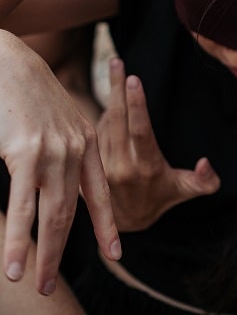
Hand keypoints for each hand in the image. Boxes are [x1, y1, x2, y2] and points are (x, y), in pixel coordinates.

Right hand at [0, 30, 118, 294]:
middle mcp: (75, 150)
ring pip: (50, 216)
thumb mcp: (58, 121)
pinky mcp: (25, 154)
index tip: (115, 252)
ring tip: (38, 283)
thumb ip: (63, 151)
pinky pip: (22, 208)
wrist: (11, 62)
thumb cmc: (30, 94)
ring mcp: (52, 153)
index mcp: (87, 141)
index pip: (99, 192)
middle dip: (62, 252)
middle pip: (71, 213)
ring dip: (43, 255)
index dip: (106, 225)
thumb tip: (57, 179)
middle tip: (53, 284)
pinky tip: (13, 263)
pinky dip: (17, 240)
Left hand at [97, 59, 219, 231]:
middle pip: (117, 119)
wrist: (126, 225)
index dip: (136, 104)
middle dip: (116, 87)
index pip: (140, 131)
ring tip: (118, 78)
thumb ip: (204, 181)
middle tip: (116, 61)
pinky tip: (113, 107)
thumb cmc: (162, 197)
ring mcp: (101, 166)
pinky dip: (104, 117)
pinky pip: (95, 132)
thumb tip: (206, 163)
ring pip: (105, 123)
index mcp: (146, 167)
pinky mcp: (88, 165)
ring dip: (112, 99)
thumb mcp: (186, 190)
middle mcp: (121, 167)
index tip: (133, 78)